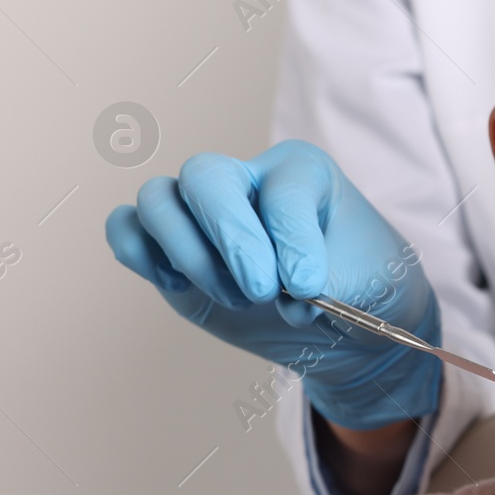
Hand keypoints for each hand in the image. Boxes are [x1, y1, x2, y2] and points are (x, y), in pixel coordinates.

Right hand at [104, 139, 441, 430]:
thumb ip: (328, 280)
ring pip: (157, 199)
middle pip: (205, 176)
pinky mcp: (173, 250)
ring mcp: (203, 213)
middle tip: (261, 291)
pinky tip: (181, 287)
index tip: (307, 287)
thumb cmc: (362, 284)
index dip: (291, 239)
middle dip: (231, 238)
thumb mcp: (367, 280)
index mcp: (301, 171)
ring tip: (239, 298)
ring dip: (189, 254)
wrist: (347, 323)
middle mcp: (246, 180)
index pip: (282, 190)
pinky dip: (140, 254)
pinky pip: (126, 229)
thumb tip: (287, 296)